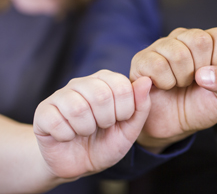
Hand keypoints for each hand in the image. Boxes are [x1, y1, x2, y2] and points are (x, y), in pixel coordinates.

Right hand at [33, 70, 151, 177]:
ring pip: (77, 108)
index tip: (119, 119)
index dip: (125, 110)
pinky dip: (67, 136)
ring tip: (85, 131)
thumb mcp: (130, 129)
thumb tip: (146, 80)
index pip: (122, 85)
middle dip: (106, 120)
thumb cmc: (107, 142)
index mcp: (106, 81)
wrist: (80, 162)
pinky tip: (68, 135)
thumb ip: (141, 106)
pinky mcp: (43, 111)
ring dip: (86, 129)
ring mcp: (60, 96)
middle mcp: (82, 83)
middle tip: (102, 126)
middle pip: (100, 94)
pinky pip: (56, 121)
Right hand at [130, 28, 216, 150]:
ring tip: (179, 84)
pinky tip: (164, 85)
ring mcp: (162, 45)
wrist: (174, 125)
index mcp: (210, 41)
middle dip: (200, 70)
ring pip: (178, 54)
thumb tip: (204, 73)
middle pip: (200, 41)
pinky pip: (157, 65)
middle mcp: (185, 37)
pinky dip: (165, 83)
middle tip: (194, 82)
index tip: (214, 77)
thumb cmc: (201, 107)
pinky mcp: (142, 58)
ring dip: (181, 79)